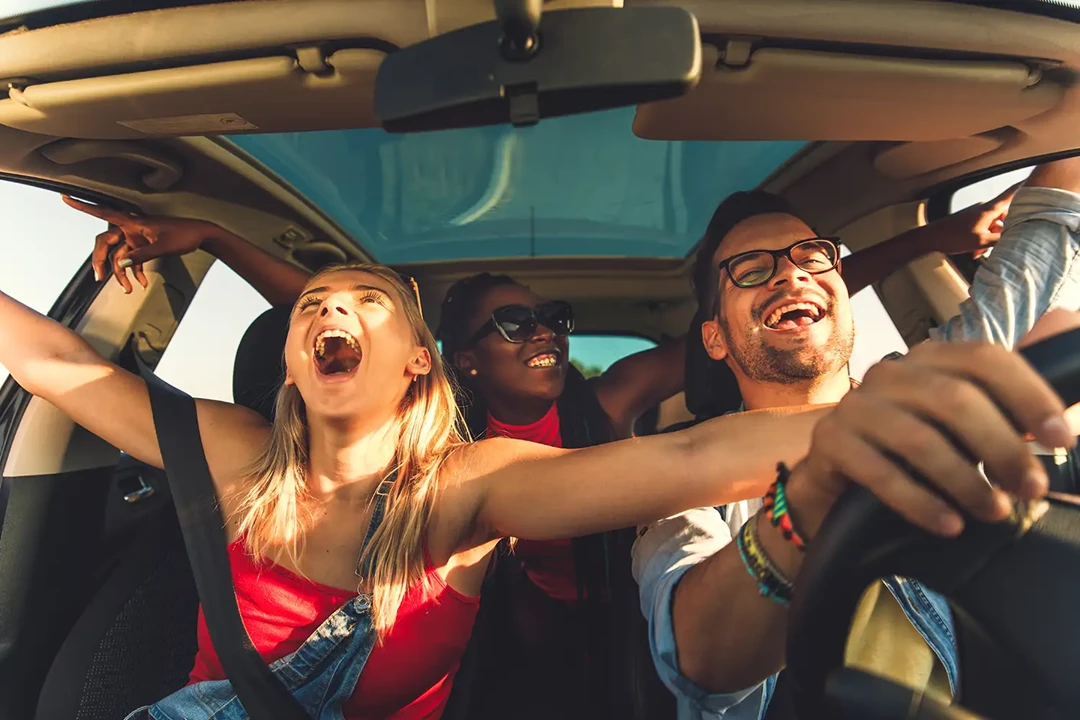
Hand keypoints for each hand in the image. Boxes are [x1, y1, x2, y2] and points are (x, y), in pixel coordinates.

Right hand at [63, 196, 223, 292]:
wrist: (202, 235)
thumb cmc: (184, 235)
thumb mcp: (163, 247)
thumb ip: (142, 255)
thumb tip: (122, 263)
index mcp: (134, 222)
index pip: (104, 213)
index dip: (84, 207)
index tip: (65, 198)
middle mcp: (131, 229)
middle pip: (106, 243)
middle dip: (101, 261)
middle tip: (99, 277)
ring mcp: (137, 238)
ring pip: (119, 255)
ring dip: (121, 273)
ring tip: (128, 289)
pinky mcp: (145, 246)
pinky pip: (133, 260)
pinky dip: (136, 271)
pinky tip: (140, 284)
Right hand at [785, 341, 1073, 538]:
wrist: (837, 493)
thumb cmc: (913, 460)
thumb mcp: (962, 433)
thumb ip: (1005, 416)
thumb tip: (1064, 414)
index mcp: (929, 360)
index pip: (985, 360)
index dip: (1029, 396)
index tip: (1063, 440)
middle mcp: (889, 373)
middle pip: (954, 398)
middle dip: (1002, 447)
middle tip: (1031, 489)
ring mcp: (854, 405)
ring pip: (919, 437)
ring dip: (965, 480)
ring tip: (995, 512)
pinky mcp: (829, 441)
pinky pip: (879, 471)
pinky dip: (920, 501)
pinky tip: (949, 524)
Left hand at [918, 183, 1017, 258]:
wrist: (930, 238)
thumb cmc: (952, 237)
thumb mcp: (981, 241)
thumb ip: (1000, 238)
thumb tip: (1015, 237)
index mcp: (989, 209)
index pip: (1011, 195)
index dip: (1025, 188)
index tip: (1036, 181)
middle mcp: (984, 209)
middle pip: (1005, 217)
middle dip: (1001, 232)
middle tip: (992, 244)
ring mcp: (976, 214)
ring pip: (993, 226)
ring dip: (989, 239)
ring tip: (977, 250)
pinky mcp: (970, 221)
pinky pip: (983, 229)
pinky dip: (981, 239)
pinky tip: (973, 250)